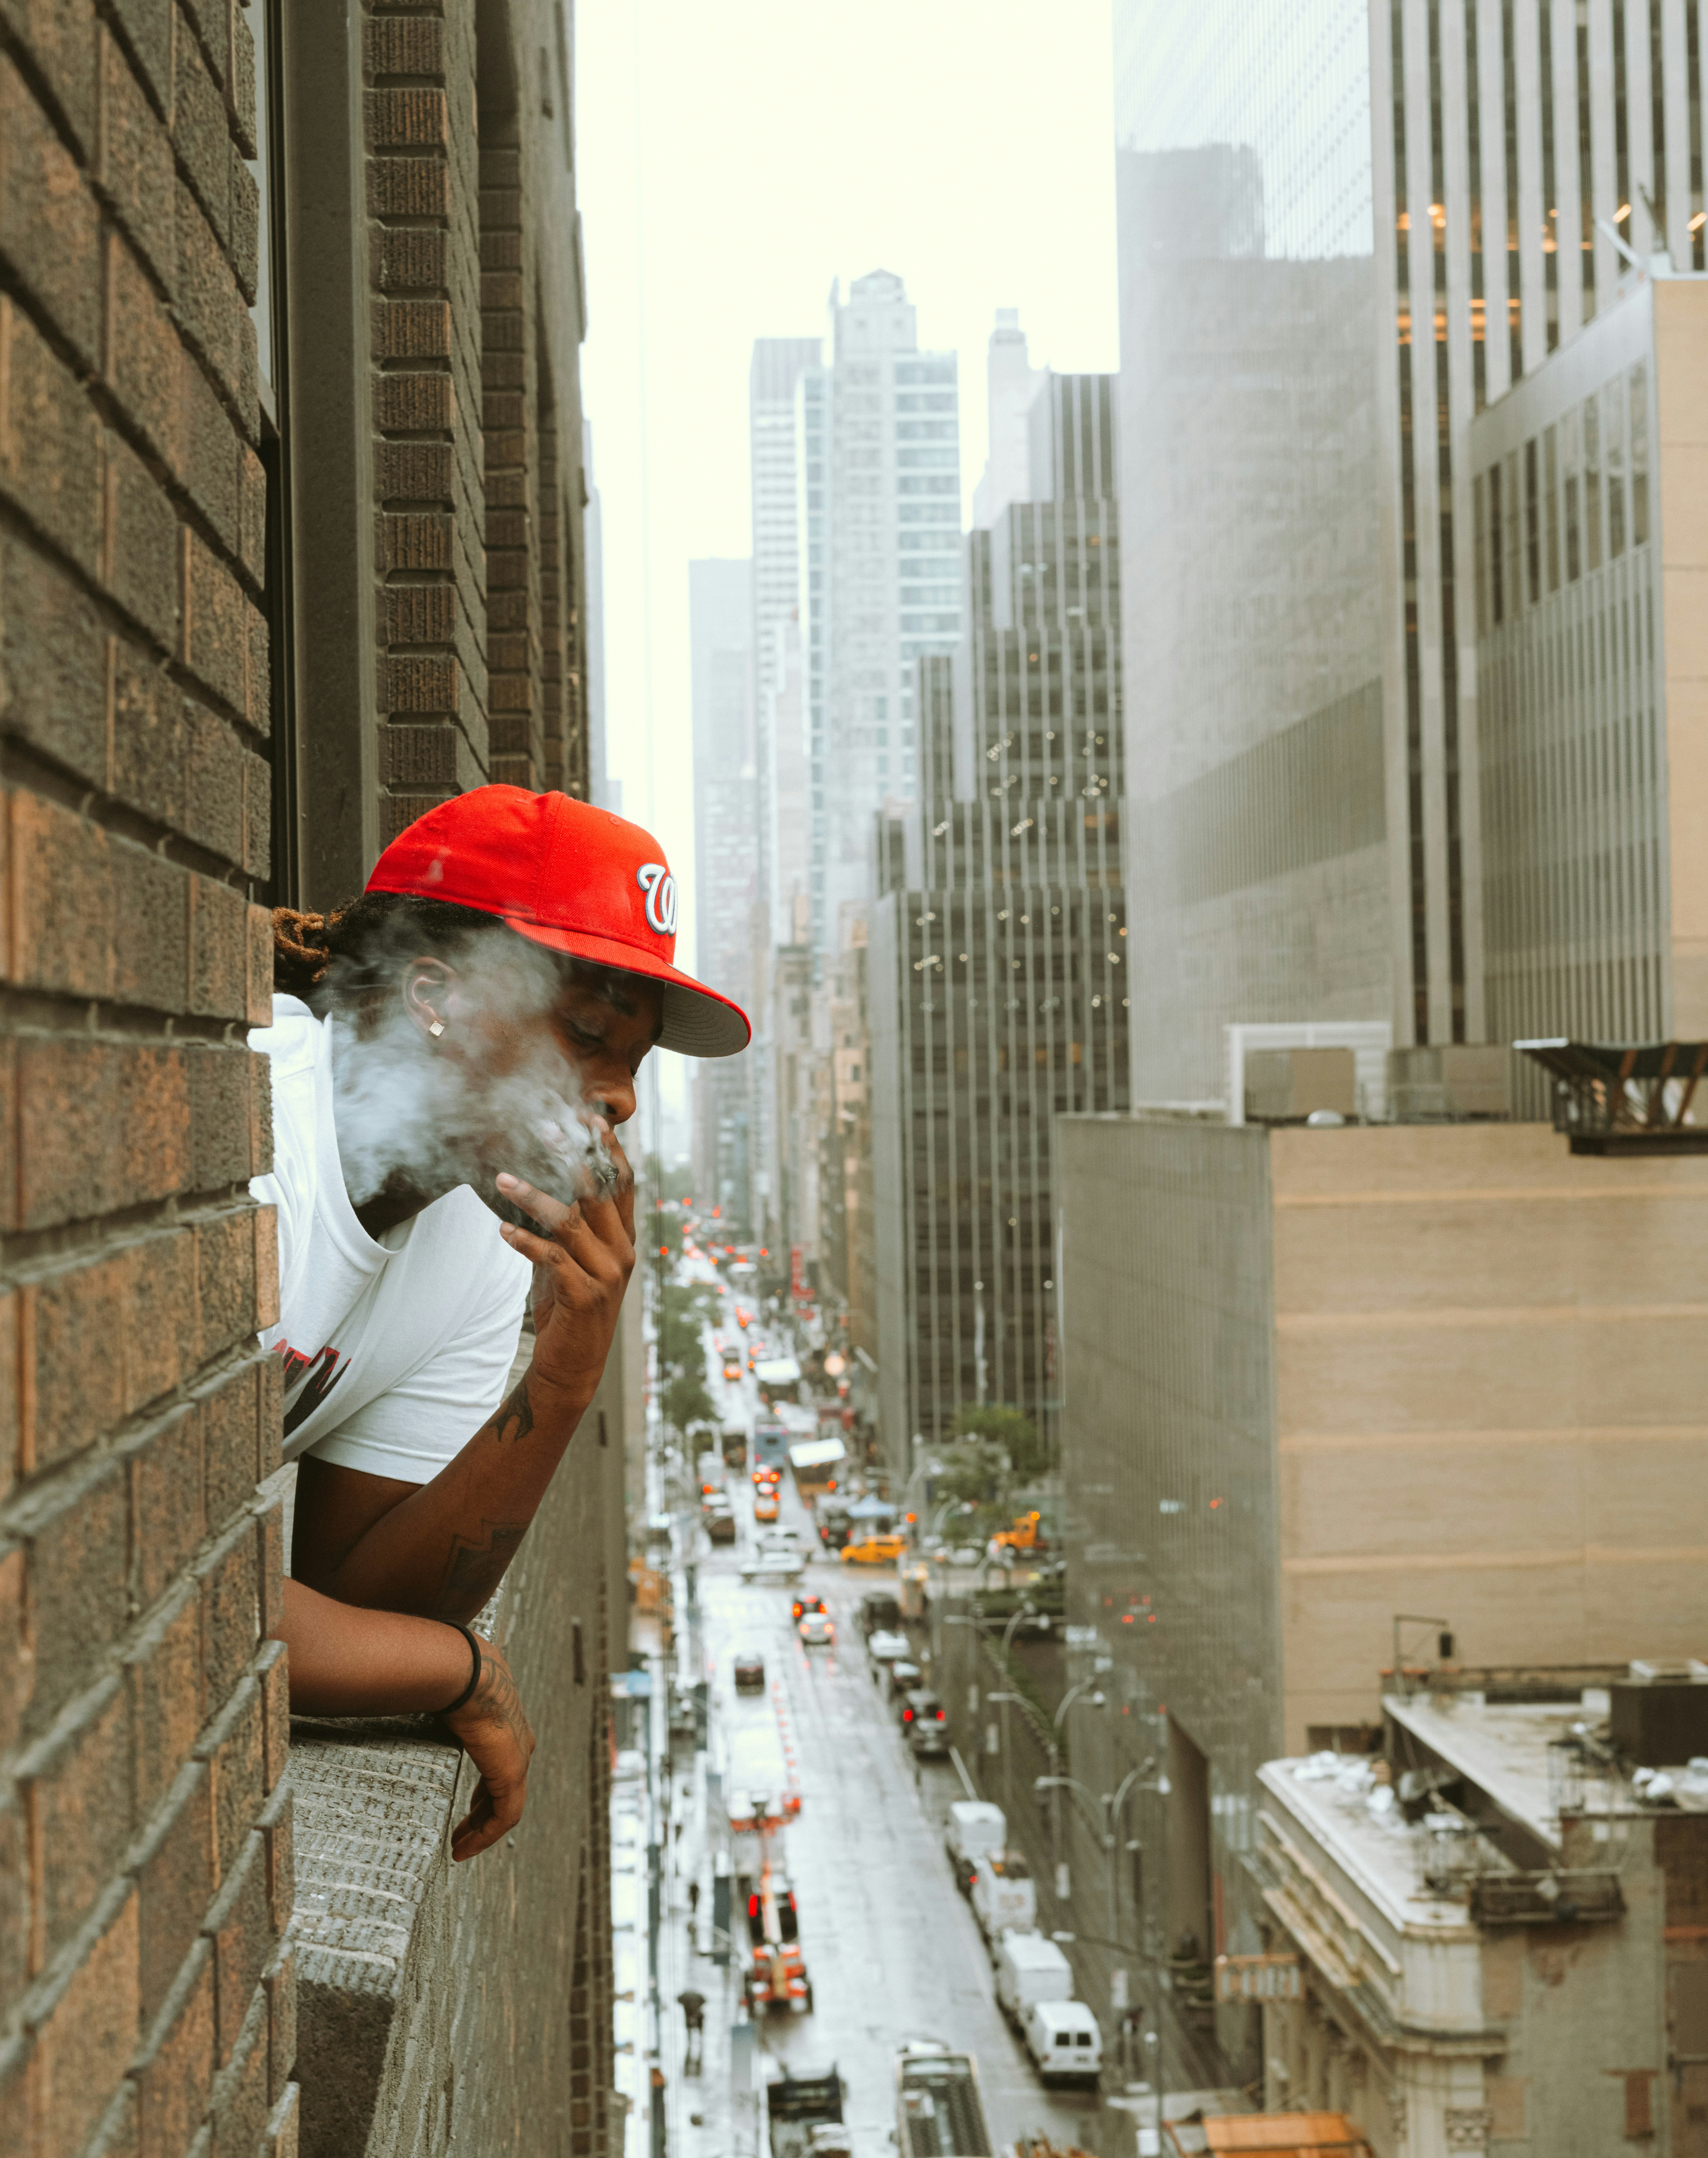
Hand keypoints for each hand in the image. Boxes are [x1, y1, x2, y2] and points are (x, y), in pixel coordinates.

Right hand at [445, 1634, 534, 1860]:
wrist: (467, 1675)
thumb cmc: (451, 1680)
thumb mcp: (446, 1704)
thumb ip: (435, 1717)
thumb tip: (405, 1706)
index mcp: (503, 1731)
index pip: (497, 1773)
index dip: (481, 1798)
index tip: (463, 1816)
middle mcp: (517, 1746)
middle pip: (500, 1794)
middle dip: (479, 1818)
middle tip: (459, 1838)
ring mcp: (518, 1760)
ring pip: (504, 1809)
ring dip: (481, 1831)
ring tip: (459, 1849)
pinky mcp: (512, 1774)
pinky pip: (504, 1816)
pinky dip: (486, 1835)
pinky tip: (466, 1848)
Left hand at [494, 1124, 635, 1409]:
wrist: (572, 1366)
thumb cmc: (567, 1308)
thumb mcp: (570, 1260)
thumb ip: (566, 1226)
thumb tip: (538, 1184)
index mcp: (623, 1239)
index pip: (622, 1184)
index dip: (608, 1149)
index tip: (589, 1116)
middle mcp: (622, 1252)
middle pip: (598, 1192)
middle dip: (572, 1156)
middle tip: (546, 1129)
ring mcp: (608, 1275)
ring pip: (571, 1221)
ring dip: (533, 1196)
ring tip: (502, 1178)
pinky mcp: (585, 1296)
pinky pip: (552, 1258)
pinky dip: (525, 1241)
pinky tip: (503, 1229)